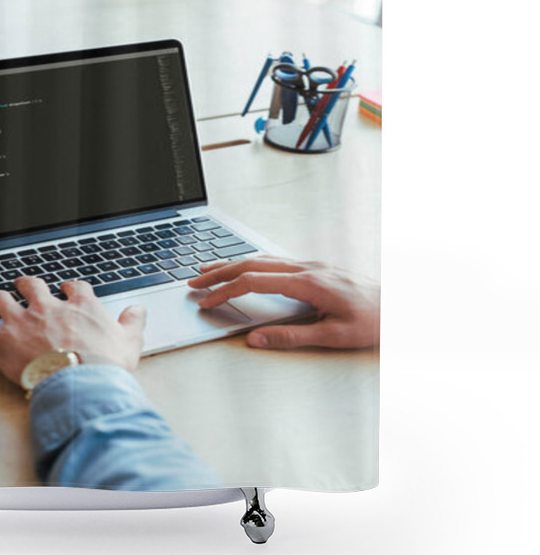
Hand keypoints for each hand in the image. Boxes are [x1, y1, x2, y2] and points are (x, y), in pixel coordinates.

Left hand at [0, 277, 146, 384]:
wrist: (80, 384)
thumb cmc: (104, 367)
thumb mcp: (130, 343)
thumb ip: (133, 323)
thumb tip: (138, 310)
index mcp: (80, 306)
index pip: (75, 288)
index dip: (71, 288)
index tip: (69, 290)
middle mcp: (49, 307)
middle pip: (34, 286)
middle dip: (27, 284)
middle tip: (22, 284)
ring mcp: (23, 321)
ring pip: (0, 299)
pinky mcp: (1, 340)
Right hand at [188, 256, 379, 349]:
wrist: (403, 305)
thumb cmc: (375, 321)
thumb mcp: (334, 336)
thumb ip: (292, 337)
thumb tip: (256, 339)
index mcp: (308, 282)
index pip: (254, 282)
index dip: (226, 291)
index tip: (206, 302)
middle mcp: (307, 267)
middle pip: (252, 263)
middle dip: (219, 272)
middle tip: (194, 282)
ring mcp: (312, 264)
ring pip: (262, 258)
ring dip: (233, 263)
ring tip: (209, 271)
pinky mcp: (316, 267)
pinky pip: (275, 260)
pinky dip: (251, 263)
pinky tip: (245, 268)